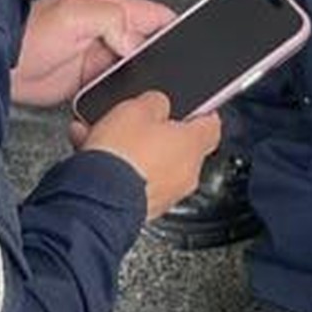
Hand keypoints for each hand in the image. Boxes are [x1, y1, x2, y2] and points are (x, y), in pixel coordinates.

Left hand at [11, 0, 175, 106]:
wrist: (1, 64)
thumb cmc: (28, 33)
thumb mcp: (75, 14)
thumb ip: (112, 20)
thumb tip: (137, 43)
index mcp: (109, 10)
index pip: (154, 15)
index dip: (175, 28)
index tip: (189, 45)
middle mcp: (107, 35)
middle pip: (149, 48)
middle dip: (161, 61)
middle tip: (169, 77)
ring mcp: (99, 60)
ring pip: (135, 73)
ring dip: (141, 83)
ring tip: (147, 92)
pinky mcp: (88, 84)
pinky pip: (115, 92)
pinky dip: (122, 99)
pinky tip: (123, 103)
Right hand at [79, 92, 220, 218]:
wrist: (98, 197)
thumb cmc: (122, 154)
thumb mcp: (138, 108)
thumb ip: (156, 102)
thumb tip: (159, 104)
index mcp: (193, 143)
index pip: (212, 125)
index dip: (203, 114)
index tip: (195, 109)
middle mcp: (188, 173)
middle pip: (183, 148)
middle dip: (163, 136)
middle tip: (143, 125)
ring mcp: (169, 195)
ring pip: (160, 168)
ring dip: (142, 156)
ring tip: (114, 145)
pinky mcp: (148, 209)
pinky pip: (142, 185)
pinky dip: (128, 175)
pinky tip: (104, 165)